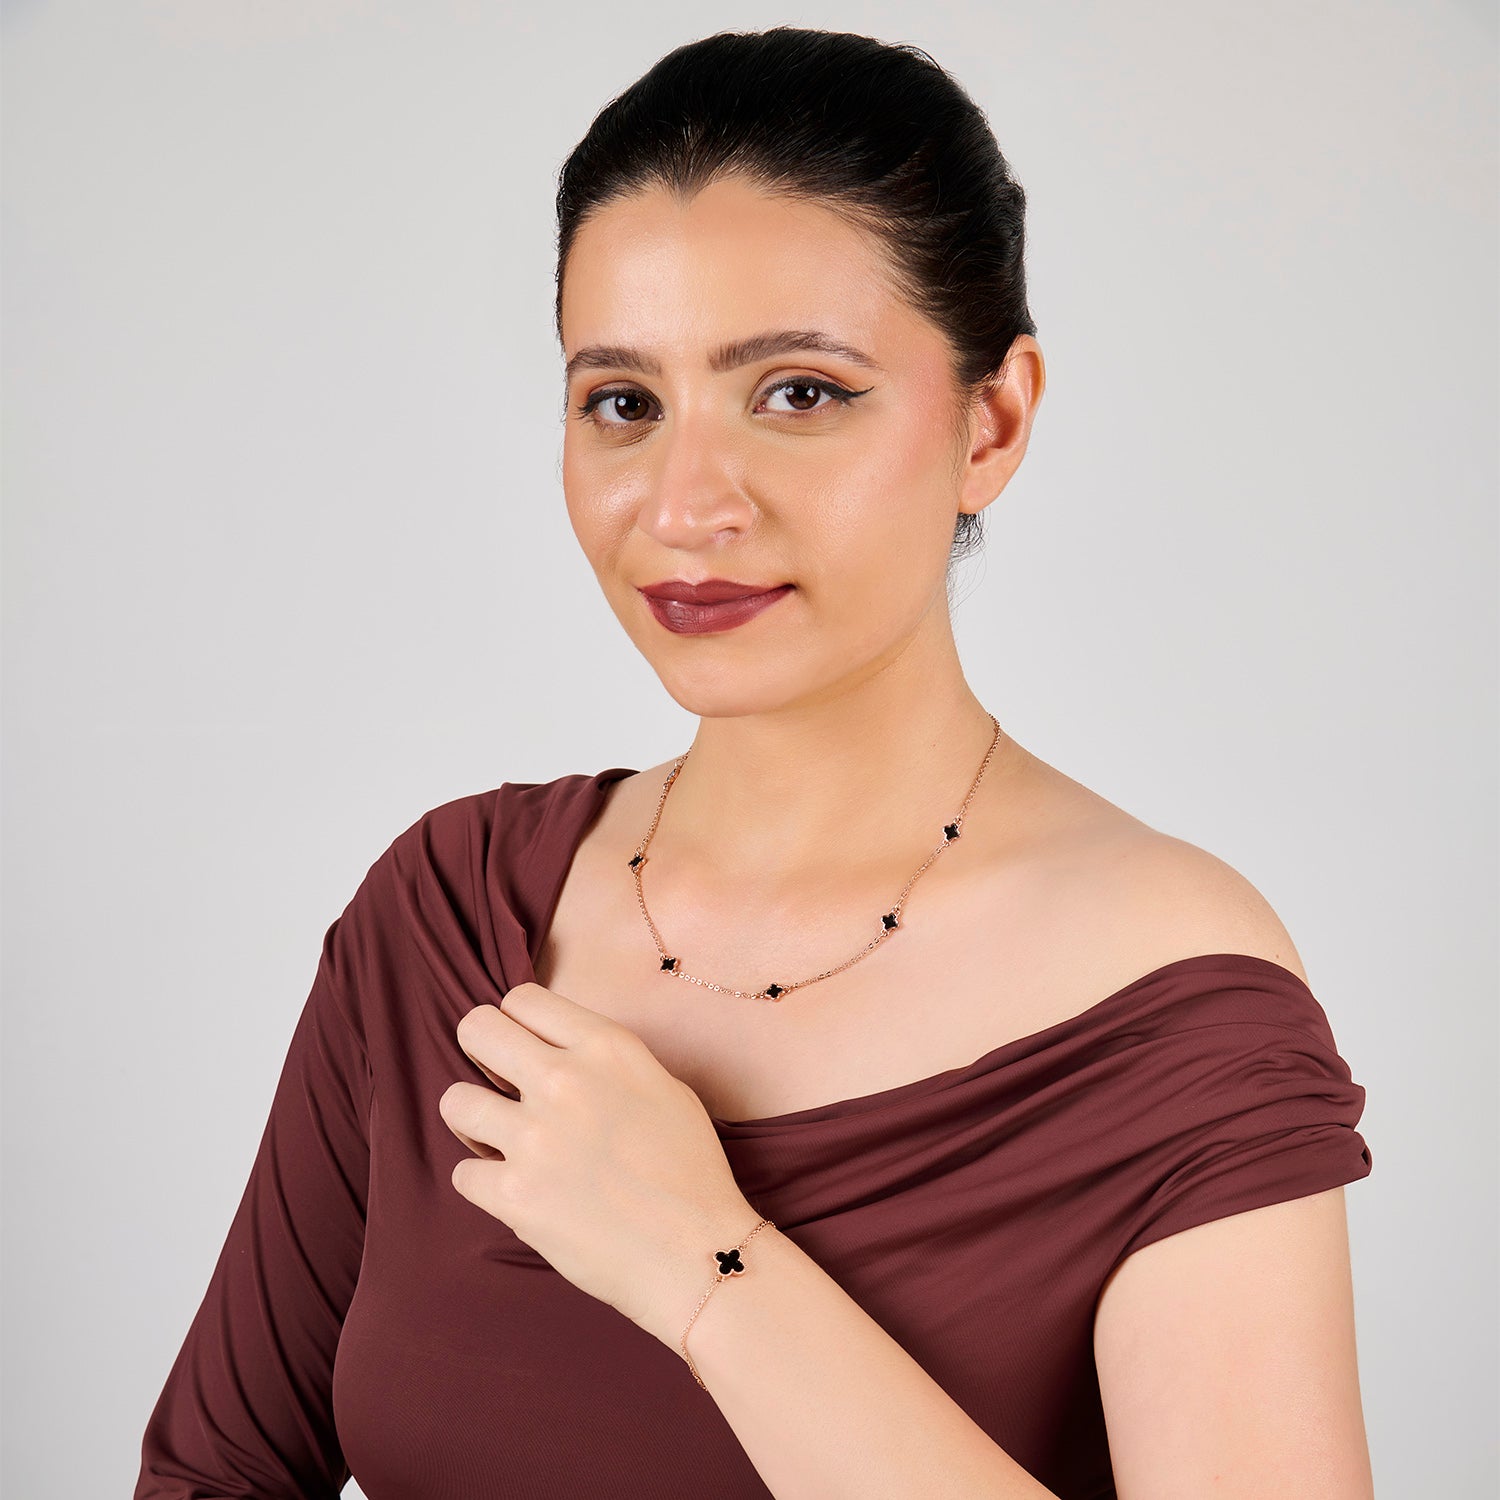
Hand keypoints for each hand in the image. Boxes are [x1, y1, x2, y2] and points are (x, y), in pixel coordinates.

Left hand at [439, 981, 763, 1348]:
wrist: (700, 1255)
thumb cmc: (691, 1173)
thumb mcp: (665, 1088)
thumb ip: (608, 1063)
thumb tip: (562, 1053)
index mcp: (606, 1047)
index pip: (522, 998)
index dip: (517, 1024)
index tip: (526, 1050)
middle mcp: (565, 1079)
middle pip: (476, 1029)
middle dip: (480, 1055)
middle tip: (499, 1086)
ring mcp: (536, 1137)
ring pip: (454, 1101)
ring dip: (473, 1123)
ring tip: (502, 1143)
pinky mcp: (515, 1195)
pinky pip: (463, 1173)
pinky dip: (486, 1186)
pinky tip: (520, 1194)